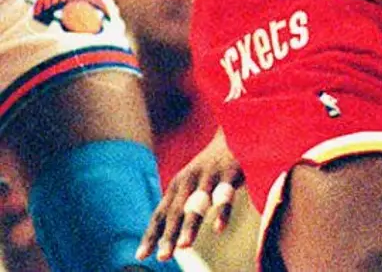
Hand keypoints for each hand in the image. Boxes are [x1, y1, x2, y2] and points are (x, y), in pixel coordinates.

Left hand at [137, 129, 243, 262]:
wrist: (237, 128)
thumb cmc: (214, 162)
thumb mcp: (194, 180)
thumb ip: (182, 203)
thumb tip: (166, 234)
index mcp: (178, 185)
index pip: (160, 213)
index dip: (151, 234)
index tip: (141, 255)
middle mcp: (190, 180)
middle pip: (176, 212)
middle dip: (168, 235)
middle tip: (162, 257)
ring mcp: (210, 175)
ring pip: (198, 204)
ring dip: (190, 225)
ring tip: (183, 246)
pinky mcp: (231, 171)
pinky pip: (226, 194)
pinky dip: (222, 212)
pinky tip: (218, 228)